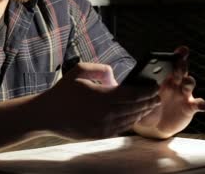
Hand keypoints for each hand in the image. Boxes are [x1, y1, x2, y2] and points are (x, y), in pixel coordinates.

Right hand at [35, 62, 160, 139]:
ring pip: (130, 119)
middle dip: (148, 101)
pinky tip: (135, 115)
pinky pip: (121, 128)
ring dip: (142, 112)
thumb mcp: (79, 71)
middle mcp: (104, 113)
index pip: (132, 94)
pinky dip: (131, 121)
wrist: (47, 114)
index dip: (146, 91)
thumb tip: (116, 78)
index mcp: (101, 96)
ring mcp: (103, 126)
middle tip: (157, 96)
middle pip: (134, 107)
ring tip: (150, 105)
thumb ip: (100, 69)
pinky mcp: (99, 135)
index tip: (155, 86)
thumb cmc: (63, 91)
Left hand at [133, 46, 204, 138]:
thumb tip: (106, 76)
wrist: (153, 125)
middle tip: (180, 61)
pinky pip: (197, 104)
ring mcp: (183, 94)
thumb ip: (128, 84)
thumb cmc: (145, 104)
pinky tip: (200, 106)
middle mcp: (175, 81)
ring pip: (189, 83)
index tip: (180, 49)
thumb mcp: (136, 94)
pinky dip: (200, 104)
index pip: (170, 61)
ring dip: (189, 81)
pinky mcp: (189, 107)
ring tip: (185, 82)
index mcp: (162, 75)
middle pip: (181, 69)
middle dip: (181, 64)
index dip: (176, 54)